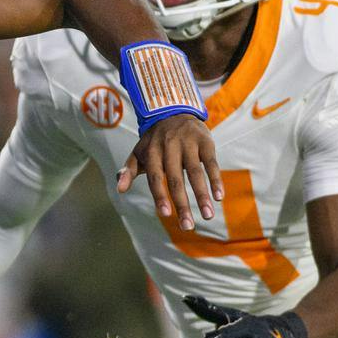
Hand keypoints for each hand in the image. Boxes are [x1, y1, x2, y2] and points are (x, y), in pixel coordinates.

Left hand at [117, 113, 222, 230]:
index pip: (156, 177)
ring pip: (196, 173)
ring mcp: (189, 144)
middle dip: (182, 204)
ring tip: (208, 216)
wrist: (173, 110)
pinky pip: (212, 163)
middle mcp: (170, 147)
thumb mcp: (138, 152)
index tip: (165, 214)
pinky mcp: (206, 142)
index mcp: (152, 152)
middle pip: (176, 180)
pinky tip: (219, 197)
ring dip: (202, 195)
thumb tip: (119, 190)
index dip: (160, 195)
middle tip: (188, 226)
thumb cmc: (154, 140)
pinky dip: (216, 179)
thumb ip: (129, 171)